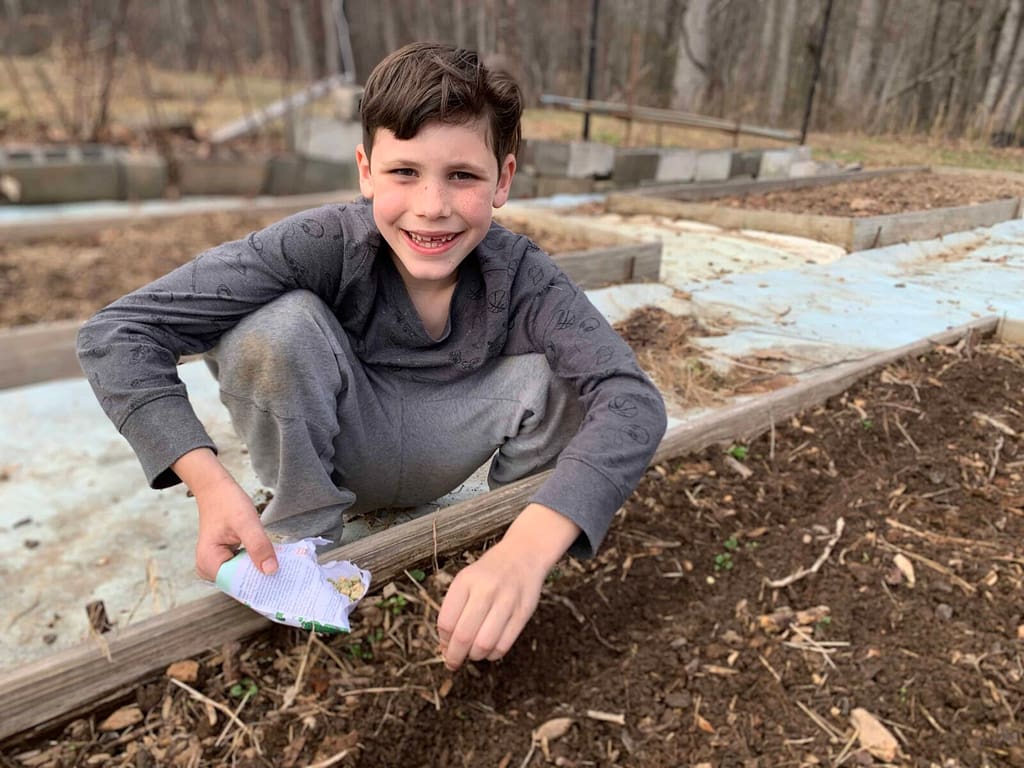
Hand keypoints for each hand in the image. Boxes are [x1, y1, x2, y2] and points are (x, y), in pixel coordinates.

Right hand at [173, 448, 277, 580]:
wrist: (217, 490)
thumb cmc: (228, 502)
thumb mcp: (246, 522)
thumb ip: (258, 546)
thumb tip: (271, 571)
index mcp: (208, 564)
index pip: (238, 585)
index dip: (260, 584)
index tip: (283, 582)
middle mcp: (208, 570)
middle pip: (241, 583)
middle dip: (263, 578)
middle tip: (289, 575)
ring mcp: (215, 566)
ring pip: (244, 577)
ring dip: (262, 571)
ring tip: (283, 568)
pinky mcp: (224, 561)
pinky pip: (243, 569)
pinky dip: (257, 564)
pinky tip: (271, 560)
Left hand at [437, 503, 579, 669]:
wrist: (523, 554)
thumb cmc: (488, 573)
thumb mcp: (466, 580)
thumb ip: (454, 609)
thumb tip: (445, 647)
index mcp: (466, 581)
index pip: (446, 622)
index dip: (443, 641)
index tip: (444, 647)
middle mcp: (486, 589)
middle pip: (463, 636)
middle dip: (454, 656)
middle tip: (453, 663)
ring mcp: (507, 601)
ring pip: (484, 644)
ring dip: (474, 656)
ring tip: (473, 653)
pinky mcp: (523, 612)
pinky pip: (504, 645)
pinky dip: (493, 654)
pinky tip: (489, 650)